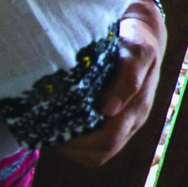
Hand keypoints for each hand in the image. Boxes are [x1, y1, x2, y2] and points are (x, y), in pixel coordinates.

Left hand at [52, 0, 165, 167]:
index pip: (109, 139)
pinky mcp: (114, 123)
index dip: (81, 140)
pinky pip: (94, 148)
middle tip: (45, 129)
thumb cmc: (136, 40)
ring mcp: (124, 125)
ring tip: (51, 128)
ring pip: (96, 154)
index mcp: (138, 107)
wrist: (141, 32)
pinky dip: (75, 143)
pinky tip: (62, 124)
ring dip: (72, 147)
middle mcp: (132, 121)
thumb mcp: (137, 52)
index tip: (55, 124)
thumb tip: (109, 109)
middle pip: (101, 152)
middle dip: (71, 146)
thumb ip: (128, 78)